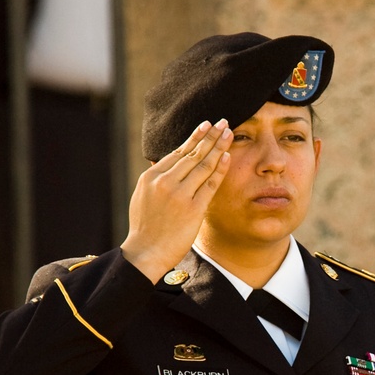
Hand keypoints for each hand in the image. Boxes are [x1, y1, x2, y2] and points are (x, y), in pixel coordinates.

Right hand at [121, 119, 232, 281]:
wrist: (146, 252)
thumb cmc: (146, 228)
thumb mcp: (144, 197)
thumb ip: (156, 180)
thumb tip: (168, 166)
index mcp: (151, 177)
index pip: (178, 152)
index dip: (194, 137)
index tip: (206, 126)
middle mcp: (164, 182)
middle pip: (193, 154)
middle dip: (211, 136)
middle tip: (224, 122)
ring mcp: (179, 195)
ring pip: (203, 165)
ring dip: (218, 147)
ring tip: (230, 133)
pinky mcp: (193, 208)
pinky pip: (210, 184)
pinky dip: (220, 169)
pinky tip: (228, 156)